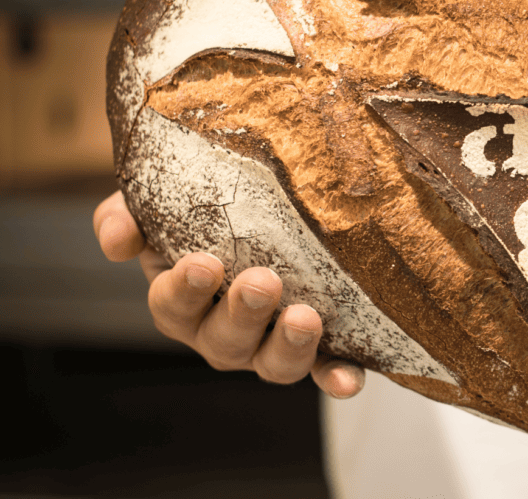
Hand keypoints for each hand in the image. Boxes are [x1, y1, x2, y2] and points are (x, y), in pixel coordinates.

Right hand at [93, 191, 364, 397]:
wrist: (264, 209)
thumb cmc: (202, 214)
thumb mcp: (158, 206)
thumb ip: (124, 216)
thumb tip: (119, 240)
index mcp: (183, 302)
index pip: (173, 306)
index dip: (184, 290)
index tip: (203, 264)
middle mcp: (223, 334)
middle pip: (225, 340)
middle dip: (242, 314)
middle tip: (261, 282)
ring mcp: (269, 347)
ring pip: (274, 364)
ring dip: (289, 346)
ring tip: (305, 318)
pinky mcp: (317, 351)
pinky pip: (325, 371)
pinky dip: (336, 378)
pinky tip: (349, 379)